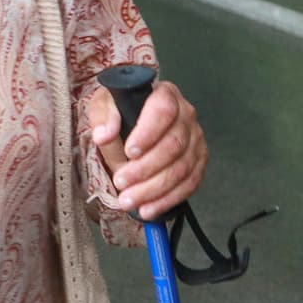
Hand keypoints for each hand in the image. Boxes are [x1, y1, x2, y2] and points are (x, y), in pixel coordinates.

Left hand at [87, 80, 207, 220]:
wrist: (132, 122)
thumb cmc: (120, 111)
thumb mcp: (104, 105)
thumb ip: (103, 117)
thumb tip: (104, 134)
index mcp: (165, 94)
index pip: (164, 110)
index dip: (148, 133)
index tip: (129, 151)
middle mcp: (187, 115)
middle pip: (174, 145)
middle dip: (146, 169)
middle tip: (121, 182)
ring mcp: (196, 139)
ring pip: (182, 168)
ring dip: (155, 189)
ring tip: (130, 200)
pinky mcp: (199, 160)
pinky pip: (190, 183)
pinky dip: (169, 199)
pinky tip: (150, 208)